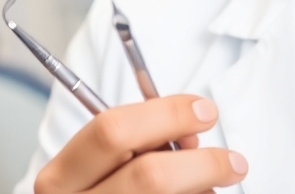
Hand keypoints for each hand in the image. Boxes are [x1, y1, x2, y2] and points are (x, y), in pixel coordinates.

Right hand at [34, 94, 247, 193]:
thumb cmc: (100, 193)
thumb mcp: (103, 166)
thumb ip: (139, 143)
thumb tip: (191, 135)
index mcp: (61, 177)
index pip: (111, 130)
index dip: (166, 114)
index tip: (204, 110)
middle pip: (148, 176)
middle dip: (202, 163)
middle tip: (233, 161)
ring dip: (205, 190)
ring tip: (220, 186)